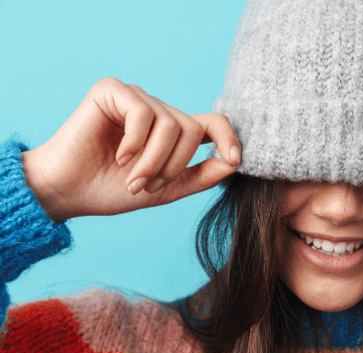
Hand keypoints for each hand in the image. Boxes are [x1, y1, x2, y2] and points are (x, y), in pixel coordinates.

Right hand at [21, 77, 240, 222]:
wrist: (68, 192)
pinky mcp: (112, 90)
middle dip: (173, 165)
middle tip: (147, 186)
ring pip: (170, 125)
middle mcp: (158, 110)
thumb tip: (234, 163)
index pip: (213, 123)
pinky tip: (119, 156)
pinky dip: (135, 143)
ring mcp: (136, 97)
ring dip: (153, 161)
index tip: (235, 160)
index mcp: (173, 131)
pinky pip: (143, 115)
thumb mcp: (167, 189)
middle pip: (192, 129)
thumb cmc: (112, 189)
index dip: (230, 138)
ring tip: (132, 178)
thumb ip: (201, 176)